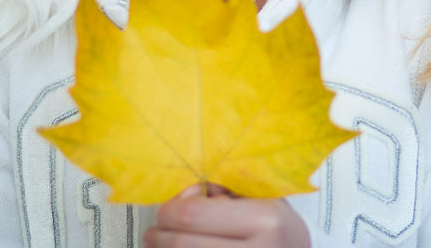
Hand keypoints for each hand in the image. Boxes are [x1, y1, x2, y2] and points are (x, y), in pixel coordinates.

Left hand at [143, 183, 310, 247]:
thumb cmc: (277, 223)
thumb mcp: (259, 195)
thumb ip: (221, 189)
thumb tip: (182, 195)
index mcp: (264, 219)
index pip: (193, 215)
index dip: (170, 209)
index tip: (169, 206)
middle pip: (182, 244)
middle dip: (159, 235)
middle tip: (154, 230)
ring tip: (161, 242)